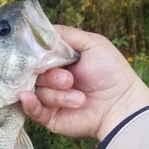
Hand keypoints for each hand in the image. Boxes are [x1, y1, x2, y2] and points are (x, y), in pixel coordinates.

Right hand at [21, 26, 148, 140]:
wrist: (120, 104)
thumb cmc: (111, 72)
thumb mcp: (92, 43)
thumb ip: (65, 34)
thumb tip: (39, 32)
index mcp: (61, 62)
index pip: (37, 55)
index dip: (36, 54)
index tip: (39, 54)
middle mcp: (52, 79)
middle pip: (33, 72)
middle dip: (51, 75)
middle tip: (69, 79)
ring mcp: (50, 99)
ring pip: (36, 90)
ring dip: (57, 94)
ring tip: (79, 98)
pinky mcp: (49, 117)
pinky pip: (31, 110)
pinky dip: (29, 103)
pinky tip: (28, 97)